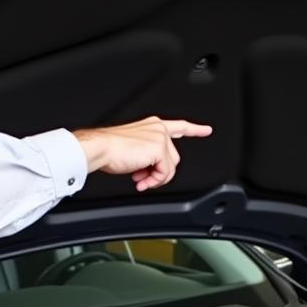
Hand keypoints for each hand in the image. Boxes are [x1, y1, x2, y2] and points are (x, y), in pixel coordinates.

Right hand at [74, 116, 212, 191]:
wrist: (100, 148)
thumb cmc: (110, 149)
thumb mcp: (134, 149)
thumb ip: (149, 156)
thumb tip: (153, 172)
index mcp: (153, 125)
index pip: (179, 126)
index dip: (195, 129)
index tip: (206, 130)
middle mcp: (158, 129)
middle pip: (173, 158)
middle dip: (159, 173)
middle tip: (142, 179)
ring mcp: (160, 138)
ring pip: (170, 168)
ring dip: (155, 179)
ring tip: (140, 180)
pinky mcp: (159, 149)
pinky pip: (165, 173)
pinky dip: (154, 181)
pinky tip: (142, 181)